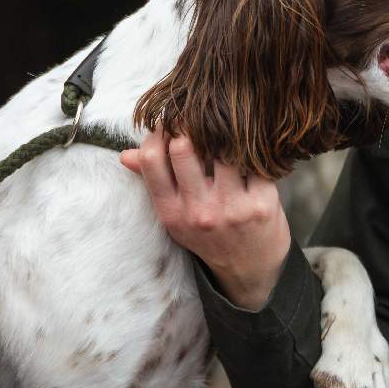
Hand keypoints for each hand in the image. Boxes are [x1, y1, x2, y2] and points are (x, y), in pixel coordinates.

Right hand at [120, 130, 291, 309]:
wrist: (251, 270)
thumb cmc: (210, 235)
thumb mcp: (176, 216)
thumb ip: (154, 183)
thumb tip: (126, 154)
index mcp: (171, 212)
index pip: (152, 160)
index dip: (158, 133)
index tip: (169, 123)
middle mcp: (198, 211)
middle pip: (183, 148)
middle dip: (188, 125)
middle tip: (197, 118)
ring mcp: (231, 208)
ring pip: (222, 149)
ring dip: (223, 134)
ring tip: (225, 130)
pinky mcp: (262, 203)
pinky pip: (255, 161)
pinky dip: (253, 150)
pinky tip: (251, 149)